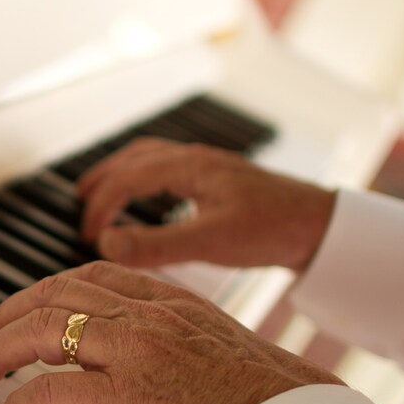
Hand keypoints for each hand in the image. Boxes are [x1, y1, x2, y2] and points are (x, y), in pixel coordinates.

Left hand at [0, 262, 340, 403]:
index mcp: (170, 301)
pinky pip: (50, 393)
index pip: (89, 275)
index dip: (40, 291)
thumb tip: (145, 371)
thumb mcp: (218, 352)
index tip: (19, 312)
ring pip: (42, 332)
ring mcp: (136, 353)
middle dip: (5, 318)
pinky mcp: (126, 399)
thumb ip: (175, 347)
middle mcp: (148, 316)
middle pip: (53, 296)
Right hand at [76, 138, 336, 269]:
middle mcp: (195, 160)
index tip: (88, 237)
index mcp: (188, 166)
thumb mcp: (210, 242)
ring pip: (151, 159)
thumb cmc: (274, 229)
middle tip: (81, 207)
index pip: (125, 178)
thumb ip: (155, 245)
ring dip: (122, 175)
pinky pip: (170, 170)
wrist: (322, 226)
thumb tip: (106, 244)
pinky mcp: (221, 181)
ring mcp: (209, 168)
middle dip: (102, 181)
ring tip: (102, 196)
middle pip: (133, 159)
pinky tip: (152, 203)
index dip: (99, 207)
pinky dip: (147, 181)